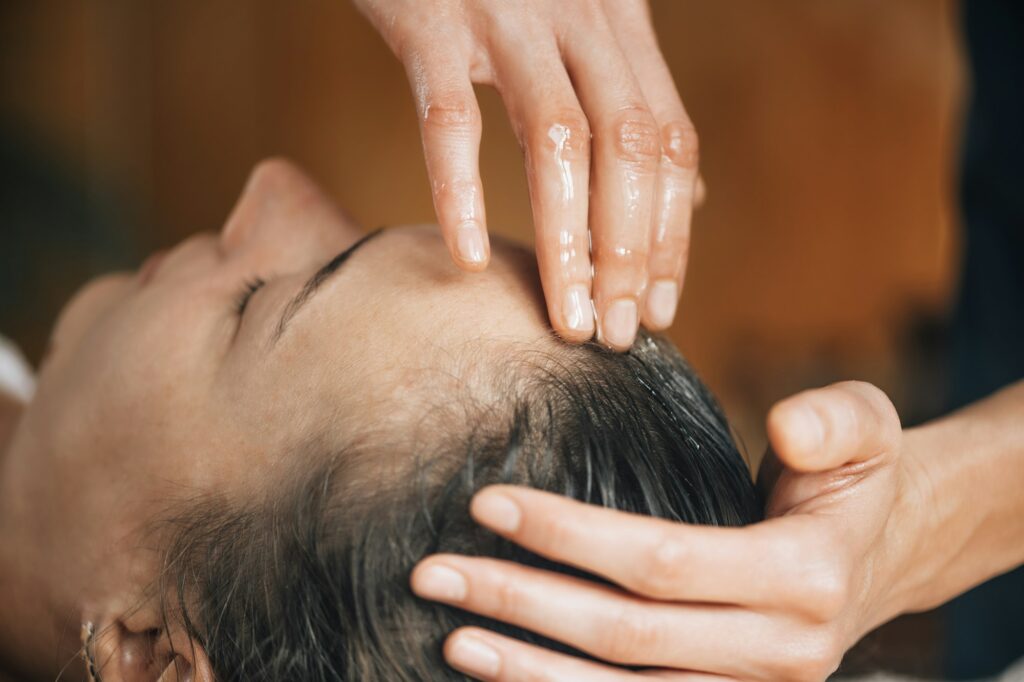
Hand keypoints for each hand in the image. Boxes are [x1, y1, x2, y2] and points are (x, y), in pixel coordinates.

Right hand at [353, 0, 700, 348]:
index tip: (659, 308)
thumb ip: (632, 102)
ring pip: (558, 139)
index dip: (673, 230)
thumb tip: (693, 193)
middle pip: (630, 147)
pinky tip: (470, 257)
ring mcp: (506, 14)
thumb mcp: (579, 25)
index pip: (670, 140)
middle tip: (616, 333)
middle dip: (630, 251)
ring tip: (566, 319)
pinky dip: (458, 190)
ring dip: (569, 240)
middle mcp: (579, 15)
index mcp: (619, 22)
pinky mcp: (430, 19)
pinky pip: (449, 116)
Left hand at [411, 382, 925, 680]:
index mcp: (805, 577)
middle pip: (626, 635)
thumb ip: (835, 421)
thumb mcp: (867, 429)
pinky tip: (508, 675)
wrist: (885, 552)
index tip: (488, 503)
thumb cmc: (857, 479)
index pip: (662, 561)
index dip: (569, 536)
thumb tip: (786, 422)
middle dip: (521, 602)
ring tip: (452, 637)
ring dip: (530, 670)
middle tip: (435, 573)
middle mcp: (782, 652)